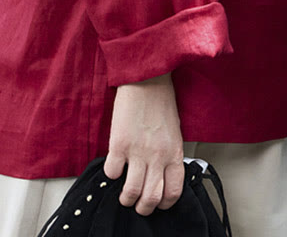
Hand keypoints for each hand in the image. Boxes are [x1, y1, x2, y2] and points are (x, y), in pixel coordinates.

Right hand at [104, 73, 184, 215]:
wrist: (148, 79)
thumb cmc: (162, 102)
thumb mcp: (174, 131)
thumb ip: (168, 155)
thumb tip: (160, 176)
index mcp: (174, 152)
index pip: (174, 190)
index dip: (165, 203)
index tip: (159, 202)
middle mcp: (158, 156)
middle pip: (151, 198)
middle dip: (143, 208)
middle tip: (138, 204)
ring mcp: (138, 151)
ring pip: (131, 193)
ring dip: (126, 199)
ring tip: (124, 194)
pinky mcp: (119, 145)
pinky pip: (112, 173)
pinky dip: (111, 175)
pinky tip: (115, 166)